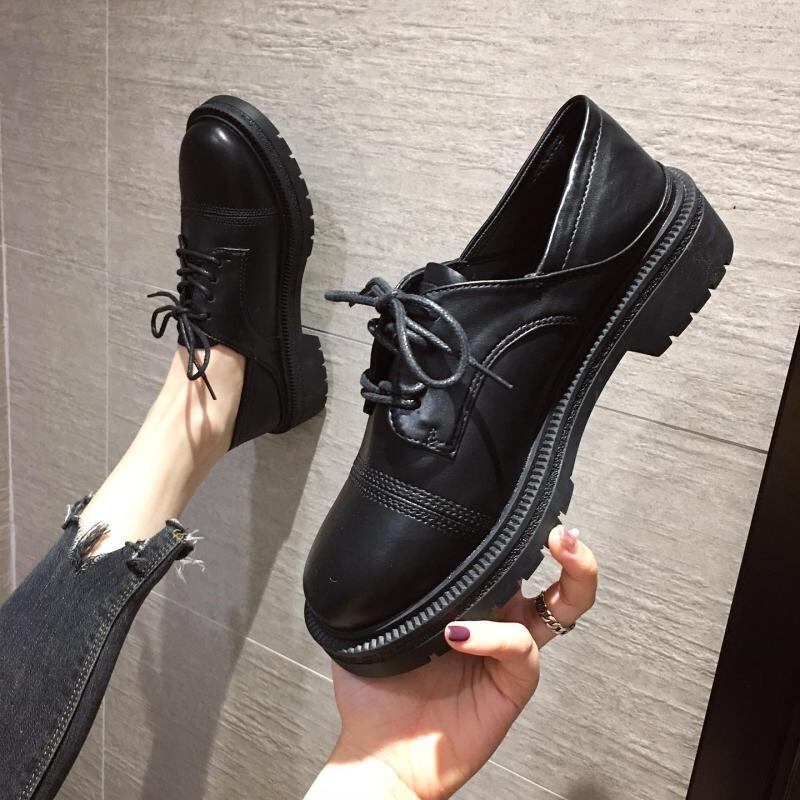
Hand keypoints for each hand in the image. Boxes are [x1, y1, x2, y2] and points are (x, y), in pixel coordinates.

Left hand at [307, 525, 598, 799]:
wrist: (379, 751)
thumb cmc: (375, 690)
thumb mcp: (372, 620)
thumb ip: (385, 583)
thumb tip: (382, 540)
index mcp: (470, 602)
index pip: (509, 560)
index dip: (524, 533)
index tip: (521, 507)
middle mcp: (497, 621)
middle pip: (556, 580)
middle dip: (572, 551)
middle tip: (562, 530)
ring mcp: (508, 652)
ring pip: (562, 609)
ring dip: (572, 576)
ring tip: (557, 547)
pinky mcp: (513, 684)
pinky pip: (519, 649)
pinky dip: (493, 635)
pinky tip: (460, 633)